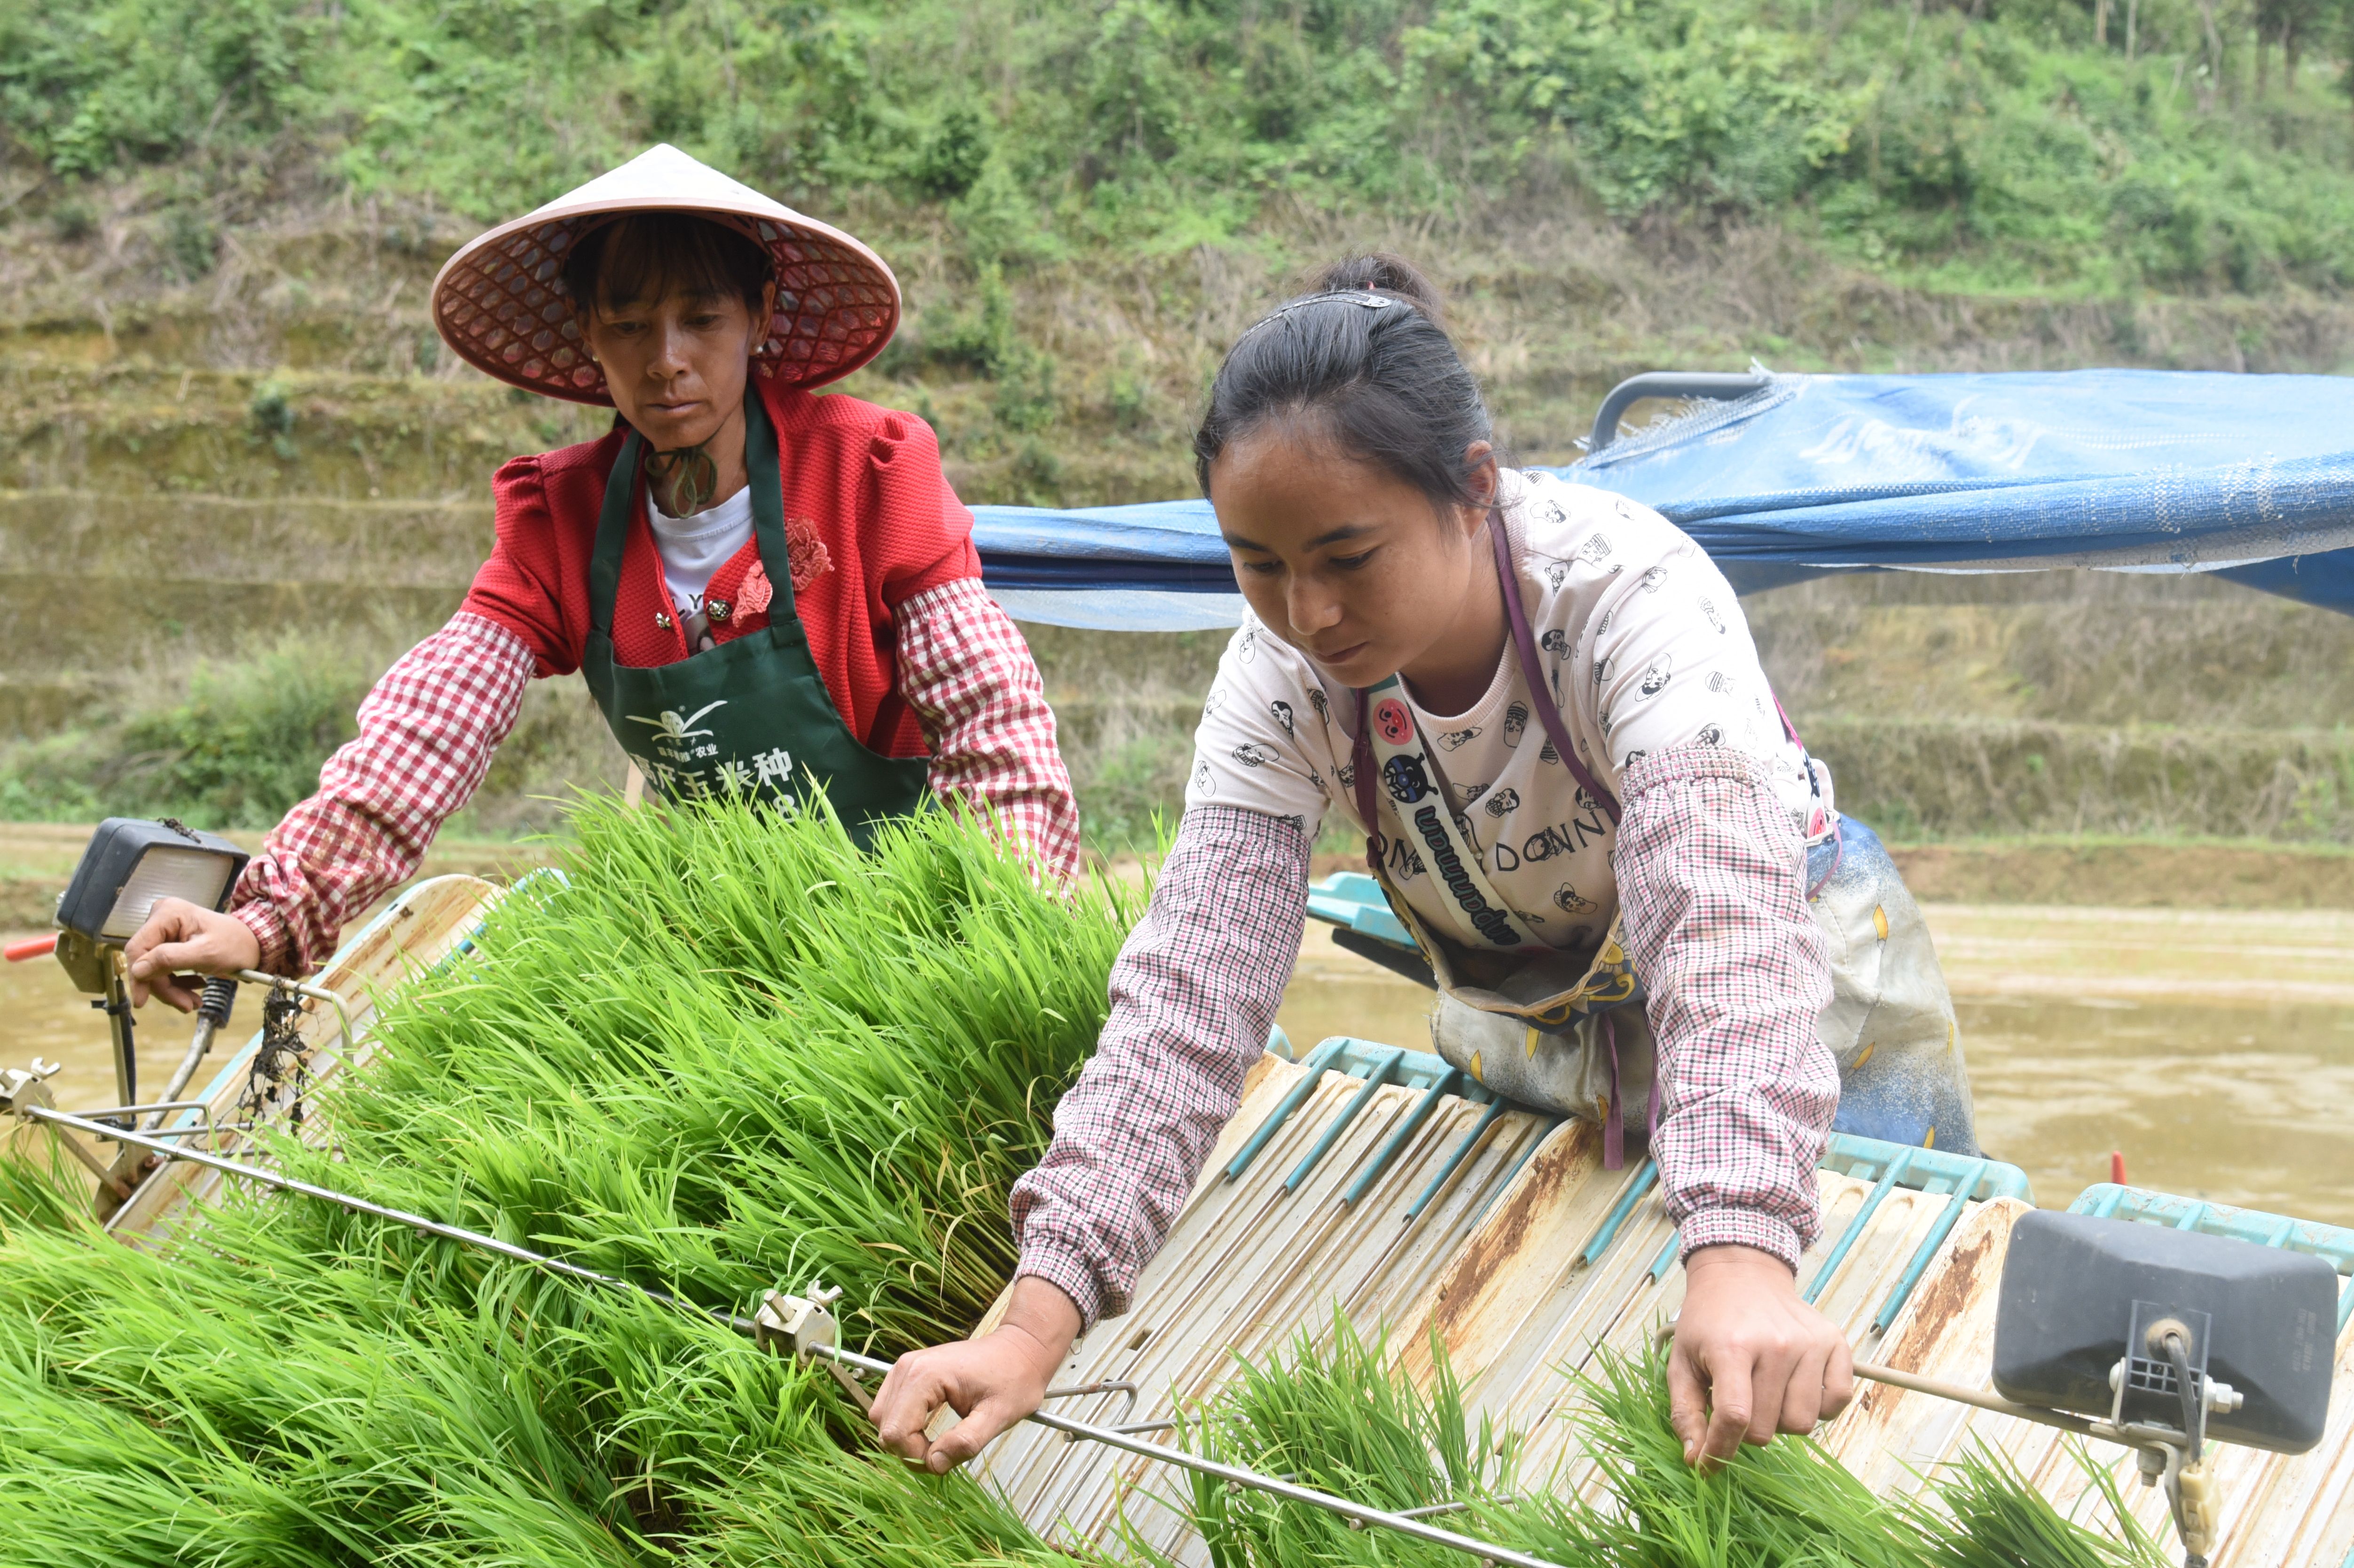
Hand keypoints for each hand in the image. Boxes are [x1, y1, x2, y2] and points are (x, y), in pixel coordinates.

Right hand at [122, 897, 260, 1011]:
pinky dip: (176, 983)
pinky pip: (163, 968)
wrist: (253, 944)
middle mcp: (161, 918)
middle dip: (163, 987)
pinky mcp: (169, 943)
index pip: (138, 948)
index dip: (138, 977)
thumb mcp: (205, 954)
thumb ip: (170, 959)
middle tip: (185, 1005)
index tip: (141, 1002)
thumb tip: (137, 971)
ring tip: (193, 1002)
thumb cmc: (236, 944)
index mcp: (168, 914)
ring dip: (171, 989)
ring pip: (153, 968)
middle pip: (146, 961)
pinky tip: (195, 988)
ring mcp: (165, 930)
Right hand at [870, 1276, 1080, 1472]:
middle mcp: (907, 1368)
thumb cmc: (1015, 1379)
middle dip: (910, 1450)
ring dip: (906, 1439)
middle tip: (945, 1453)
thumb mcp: (999, 1416)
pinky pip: (891, 1409)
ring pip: (883, 1419)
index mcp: (926, 1376)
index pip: (896, 1432)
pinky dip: (906, 1426)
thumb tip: (933, 1464)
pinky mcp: (908, 1373)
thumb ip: (966, 1442)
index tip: (947, 1457)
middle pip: (885, 1427)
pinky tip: (930, 1430)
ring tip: (938, 1443)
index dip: (916, 1456)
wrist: (1020, 1350)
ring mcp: (904, 1368)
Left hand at [1669, 1242, 1853, 1466]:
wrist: (1743, 1274)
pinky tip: (1795, 1385)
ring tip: (1765, 1390)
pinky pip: (1836, 1404)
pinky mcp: (1836, 1343)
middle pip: (1768, 1429)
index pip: (1735, 1417)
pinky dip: (1817, 1406)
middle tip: (1738, 1399)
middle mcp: (1777, 1344)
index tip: (1708, 1465)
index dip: (1721, 1451)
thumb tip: (1696, 1460)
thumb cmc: (1708, 1323)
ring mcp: (1811, 1343)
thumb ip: (1685, 1412)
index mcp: (1732, 1346)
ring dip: (1781, 1419)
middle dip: (1747, 1428)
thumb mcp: (1681, 1360)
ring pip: (1802, 1424)